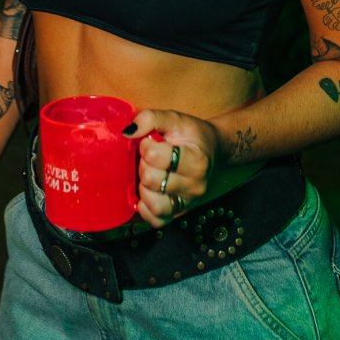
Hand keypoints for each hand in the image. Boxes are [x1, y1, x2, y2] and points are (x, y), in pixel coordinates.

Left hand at [127, 109, 219, 228]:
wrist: (212, 150)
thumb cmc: (192, 135)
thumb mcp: (174, 119)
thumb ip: (150, 118)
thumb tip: (128, 132)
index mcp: (196, 160)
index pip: (155, 156)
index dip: (146, 145)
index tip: (151, 141)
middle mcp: (195, 186)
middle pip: (151, 180)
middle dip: (144, 165)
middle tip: (151, 158)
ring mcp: (188, 202)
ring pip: (155, 205)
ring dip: (144, 189)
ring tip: (150, 175)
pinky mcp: (180, 213)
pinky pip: (157, 221)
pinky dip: (146, 210)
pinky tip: (148, 194)